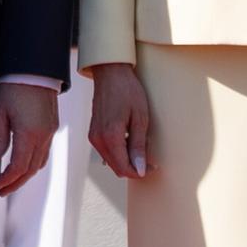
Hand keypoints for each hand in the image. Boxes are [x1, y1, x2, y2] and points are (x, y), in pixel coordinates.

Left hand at [0, 81, 57, 195]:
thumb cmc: (12, 87)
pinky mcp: (52, 127)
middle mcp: (43, 136)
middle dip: (16, 183)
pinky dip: (34, 164)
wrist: (34, 68)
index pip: (19, 166)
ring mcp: (50, 132)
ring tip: (11, 181)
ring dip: (26, 175)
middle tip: (1, 190)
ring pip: (40, 163)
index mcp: (29, 133)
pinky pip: (45, 152)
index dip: (7, 180)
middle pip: (31, 169)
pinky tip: (23, 165)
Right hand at [87, 62, 153, 181]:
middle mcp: (98, 140)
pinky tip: (130, 141)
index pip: (125, 168)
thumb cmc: (128, 91)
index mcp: (110, 137)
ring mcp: (93, 137)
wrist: (110, 74)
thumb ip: (138, 146)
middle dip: (134, 167)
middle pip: (117, 168)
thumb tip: (140, 169)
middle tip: (150, 157)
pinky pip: (106, 152)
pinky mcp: (93, 133)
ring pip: (111, 162)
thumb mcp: (140, 118)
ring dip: (127, 160)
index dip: (141, 172)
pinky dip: (119, 153)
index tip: (153, 166)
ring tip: (141, 146)